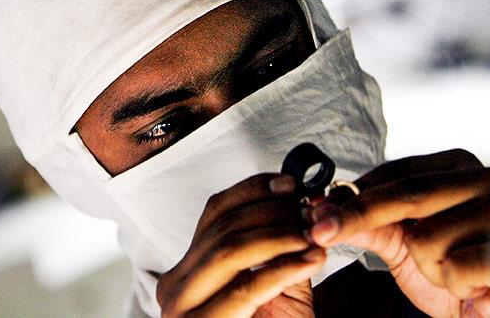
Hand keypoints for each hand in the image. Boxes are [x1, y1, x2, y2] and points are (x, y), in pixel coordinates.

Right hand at [156, 173, 324, 316]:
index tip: (292, 183)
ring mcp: (182, 307)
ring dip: (281, 235)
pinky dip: (285, 268)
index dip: (255, 189)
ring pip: (232, 249)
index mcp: (186, 266)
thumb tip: (305, 204)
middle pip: (226, 225)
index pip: (215, 208)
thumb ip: (277, 246)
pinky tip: (313, 260)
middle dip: (275, 212)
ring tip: (314, 235)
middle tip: (312, 211)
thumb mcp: (266, 284)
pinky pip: (248, 288)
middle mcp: (175, 283)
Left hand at [308, 150, 489, 316]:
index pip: (395, 171)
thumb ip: (370, 220)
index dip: (353, 193)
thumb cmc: (455, 268)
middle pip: (405, 193)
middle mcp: (484, 178)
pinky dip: (453, 284)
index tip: (315, 209)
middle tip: (320, 232)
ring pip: (427, 238)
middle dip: (357, 215)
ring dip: (428, 266)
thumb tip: (324, 208)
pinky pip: (453, 268)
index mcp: (458, 165)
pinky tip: (473, 284)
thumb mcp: (405, 241)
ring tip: (453, 270)